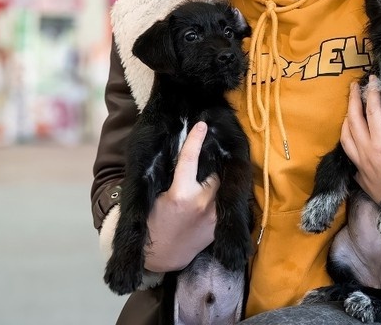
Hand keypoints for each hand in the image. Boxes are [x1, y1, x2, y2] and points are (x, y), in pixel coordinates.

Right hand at [143, 122, 218, 272]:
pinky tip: (213, 195)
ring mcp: (214, 216)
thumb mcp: (156, 196)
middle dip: (210, 166)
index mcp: (181, 194)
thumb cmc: (154, 222)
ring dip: (217, 180)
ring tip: (209, 180)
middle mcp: (201, 203)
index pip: (189, 159)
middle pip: (213, 171)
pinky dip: (220, 196)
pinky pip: (225, 202)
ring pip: (222, 186)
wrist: (163, 255)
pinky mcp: (220, 225)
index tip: (202, 124)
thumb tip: (182, 155)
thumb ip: (171, 178)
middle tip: (205, 162)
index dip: (195, 139)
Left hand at [340, 76, 380, 205]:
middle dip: (353, 99)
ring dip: (347, 117)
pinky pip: (347, 152)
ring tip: (352, 105)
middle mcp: (368, 155)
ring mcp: (360, 167)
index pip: (373, 113)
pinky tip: (352, 131)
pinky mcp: (359, 177)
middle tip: (356, 85)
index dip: (372, 94)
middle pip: (353, 120)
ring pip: (345, 136)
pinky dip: (347, 137)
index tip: (374, 80)